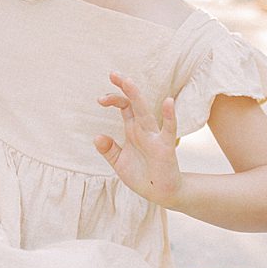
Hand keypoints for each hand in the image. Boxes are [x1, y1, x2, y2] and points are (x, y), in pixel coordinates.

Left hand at [94, 72, 180, 205]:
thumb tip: (97, 137)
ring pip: (145, 113)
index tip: (100, 99)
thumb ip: (109, 150)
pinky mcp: (166, 148)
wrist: (160, 194)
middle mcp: (143, 130)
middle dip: (124, 89)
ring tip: (129, 82)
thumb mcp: (119, 163)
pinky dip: (169, 116)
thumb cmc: (141, 175)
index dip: (113, 99)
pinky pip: (168, 130)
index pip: (123, 107)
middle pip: (133, 104)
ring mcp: (155, 137)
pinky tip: (168, 102)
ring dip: (137, 98)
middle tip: (113, 73)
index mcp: (132, 130)